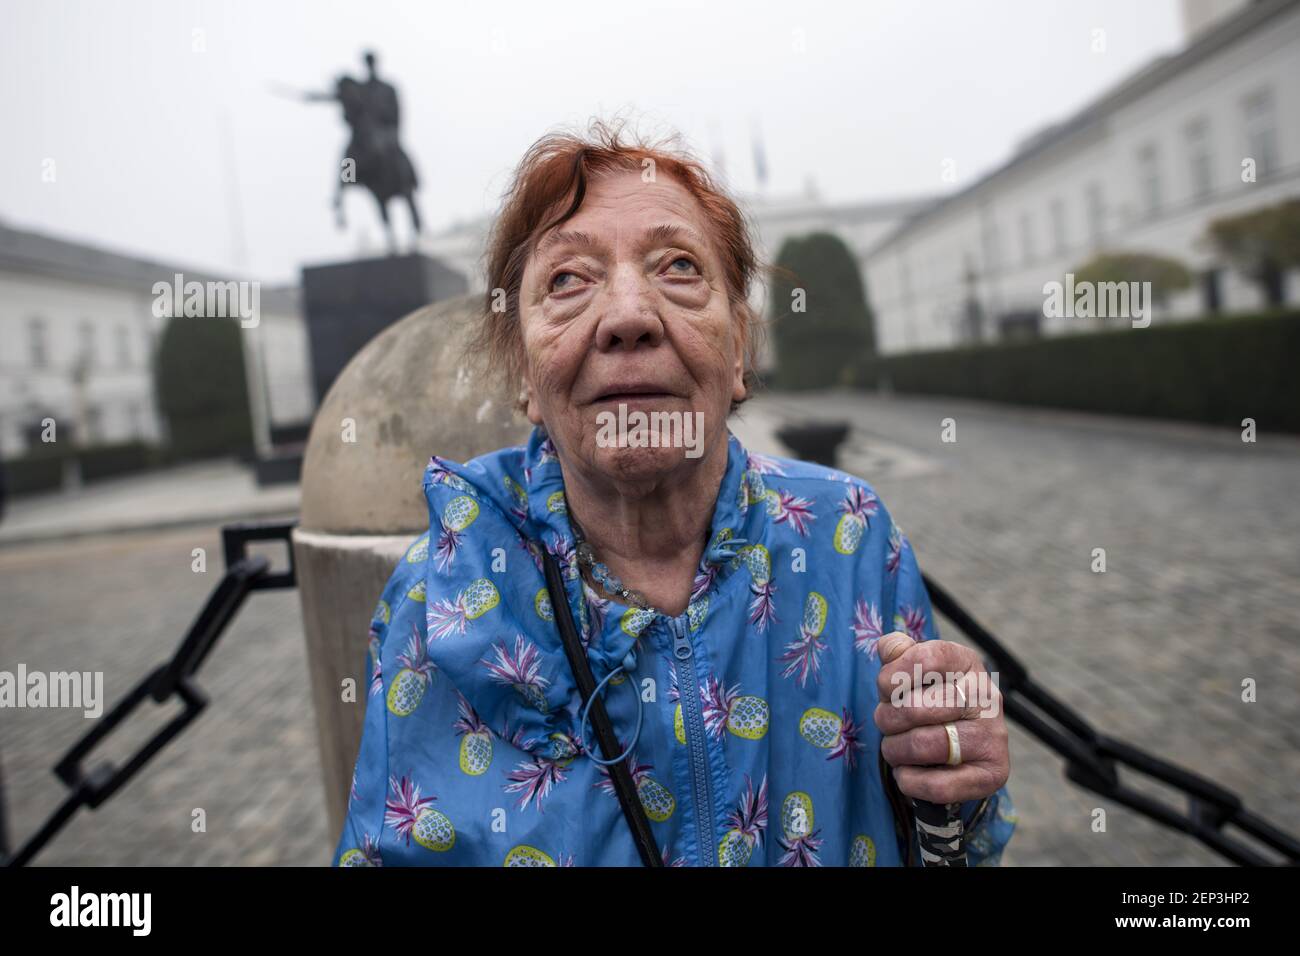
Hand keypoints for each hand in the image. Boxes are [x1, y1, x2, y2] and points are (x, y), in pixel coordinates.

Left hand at [873, 631, 1009, 803]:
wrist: (965, 743)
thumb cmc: (930, 697)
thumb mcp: (915, 667)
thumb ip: (897, 652)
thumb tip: (891, 649)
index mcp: (966, 662)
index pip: (924, 659)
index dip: (892, 676)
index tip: (886, 689)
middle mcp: (986, 696)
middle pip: (912, 709)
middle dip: (886, 719)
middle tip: (887, 723)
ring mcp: (993, 736)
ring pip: (921, 746)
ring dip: (894, 750)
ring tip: (896, 747)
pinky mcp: (994, 773)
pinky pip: (938, 785)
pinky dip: (909, 781)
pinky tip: (907, 772)